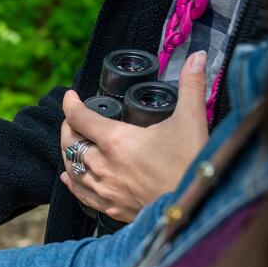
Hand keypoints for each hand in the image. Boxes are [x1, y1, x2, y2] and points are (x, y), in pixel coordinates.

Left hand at [60, 50, 209, 221]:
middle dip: (68, 127)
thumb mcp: (192, 120)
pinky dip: (72, 182)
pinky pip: (81, 194)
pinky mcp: (111, 208)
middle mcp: (103, 165)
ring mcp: (105, 189)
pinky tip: (68, 177)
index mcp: (116, 141)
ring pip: (72, 168)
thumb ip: (192, 85)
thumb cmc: (193, 164)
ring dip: (68, 153)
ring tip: (72, 143)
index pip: (80, 118)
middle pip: (70, 143)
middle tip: (73, 119)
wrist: (199, 207)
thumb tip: (197, 58)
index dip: (71, 104)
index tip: (70, 97)